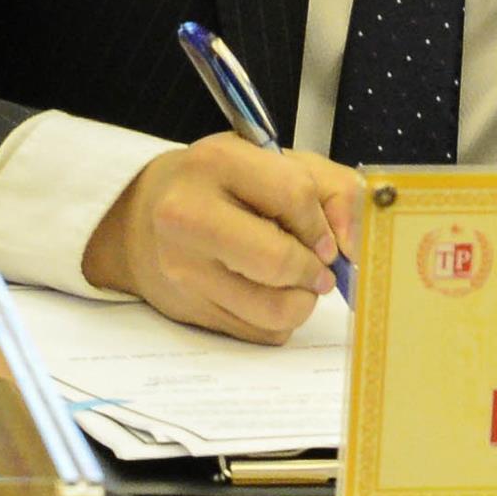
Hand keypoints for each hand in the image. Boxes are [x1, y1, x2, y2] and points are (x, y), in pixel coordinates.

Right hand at [87, 135, 363, 342]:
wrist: (142, 217)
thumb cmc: (222, 186)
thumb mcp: (276, 162)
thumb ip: (333, 189)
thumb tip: (354, 244)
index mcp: (215, 163)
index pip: (293, 195)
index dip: (322, 223)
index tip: (325, 237)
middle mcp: (188, 215)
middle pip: (278, 261)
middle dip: (313, 270)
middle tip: (318, 268)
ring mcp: (183, 269)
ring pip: (274, 310)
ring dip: (301, 301)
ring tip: (295, 281)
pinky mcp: (188, 309)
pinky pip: (260, 333)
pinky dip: (279, 320)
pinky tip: (267, 294)